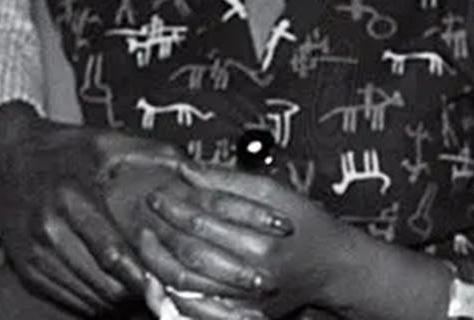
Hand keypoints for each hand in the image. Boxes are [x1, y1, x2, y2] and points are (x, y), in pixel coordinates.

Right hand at [0, 101, 184, 314]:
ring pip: (87, 295)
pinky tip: (114, 289)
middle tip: (162, 288)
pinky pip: (68, 298)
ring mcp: (36, 253)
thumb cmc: (63, 149)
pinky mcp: (28, 269)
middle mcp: (49, 229)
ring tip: (143, 290)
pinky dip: (95, 301)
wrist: (5, 160)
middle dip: (135, 290)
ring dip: (118, 300)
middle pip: (102, 281)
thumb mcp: (105, 140)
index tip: (167, 278)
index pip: (111, 251)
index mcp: (72, 197)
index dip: (142, 272)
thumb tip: (191, 170)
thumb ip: (150, 153)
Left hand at [139, 162, 357, 317]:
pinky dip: (175, 294)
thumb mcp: (275, 191)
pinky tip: (160, 276)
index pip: (205, 220)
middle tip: (143, 217)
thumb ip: (230, 180)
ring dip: (160, 265)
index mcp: (263, 239)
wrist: (331, 266)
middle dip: (163, 233)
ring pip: (190, 286)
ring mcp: (248, 301)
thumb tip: (186, 168)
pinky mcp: (244, 316)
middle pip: (193, 254)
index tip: (158, 194)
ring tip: (144, 246)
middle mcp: (254, 274)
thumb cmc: (304, 222)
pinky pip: (199, 310)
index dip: (176, 206)